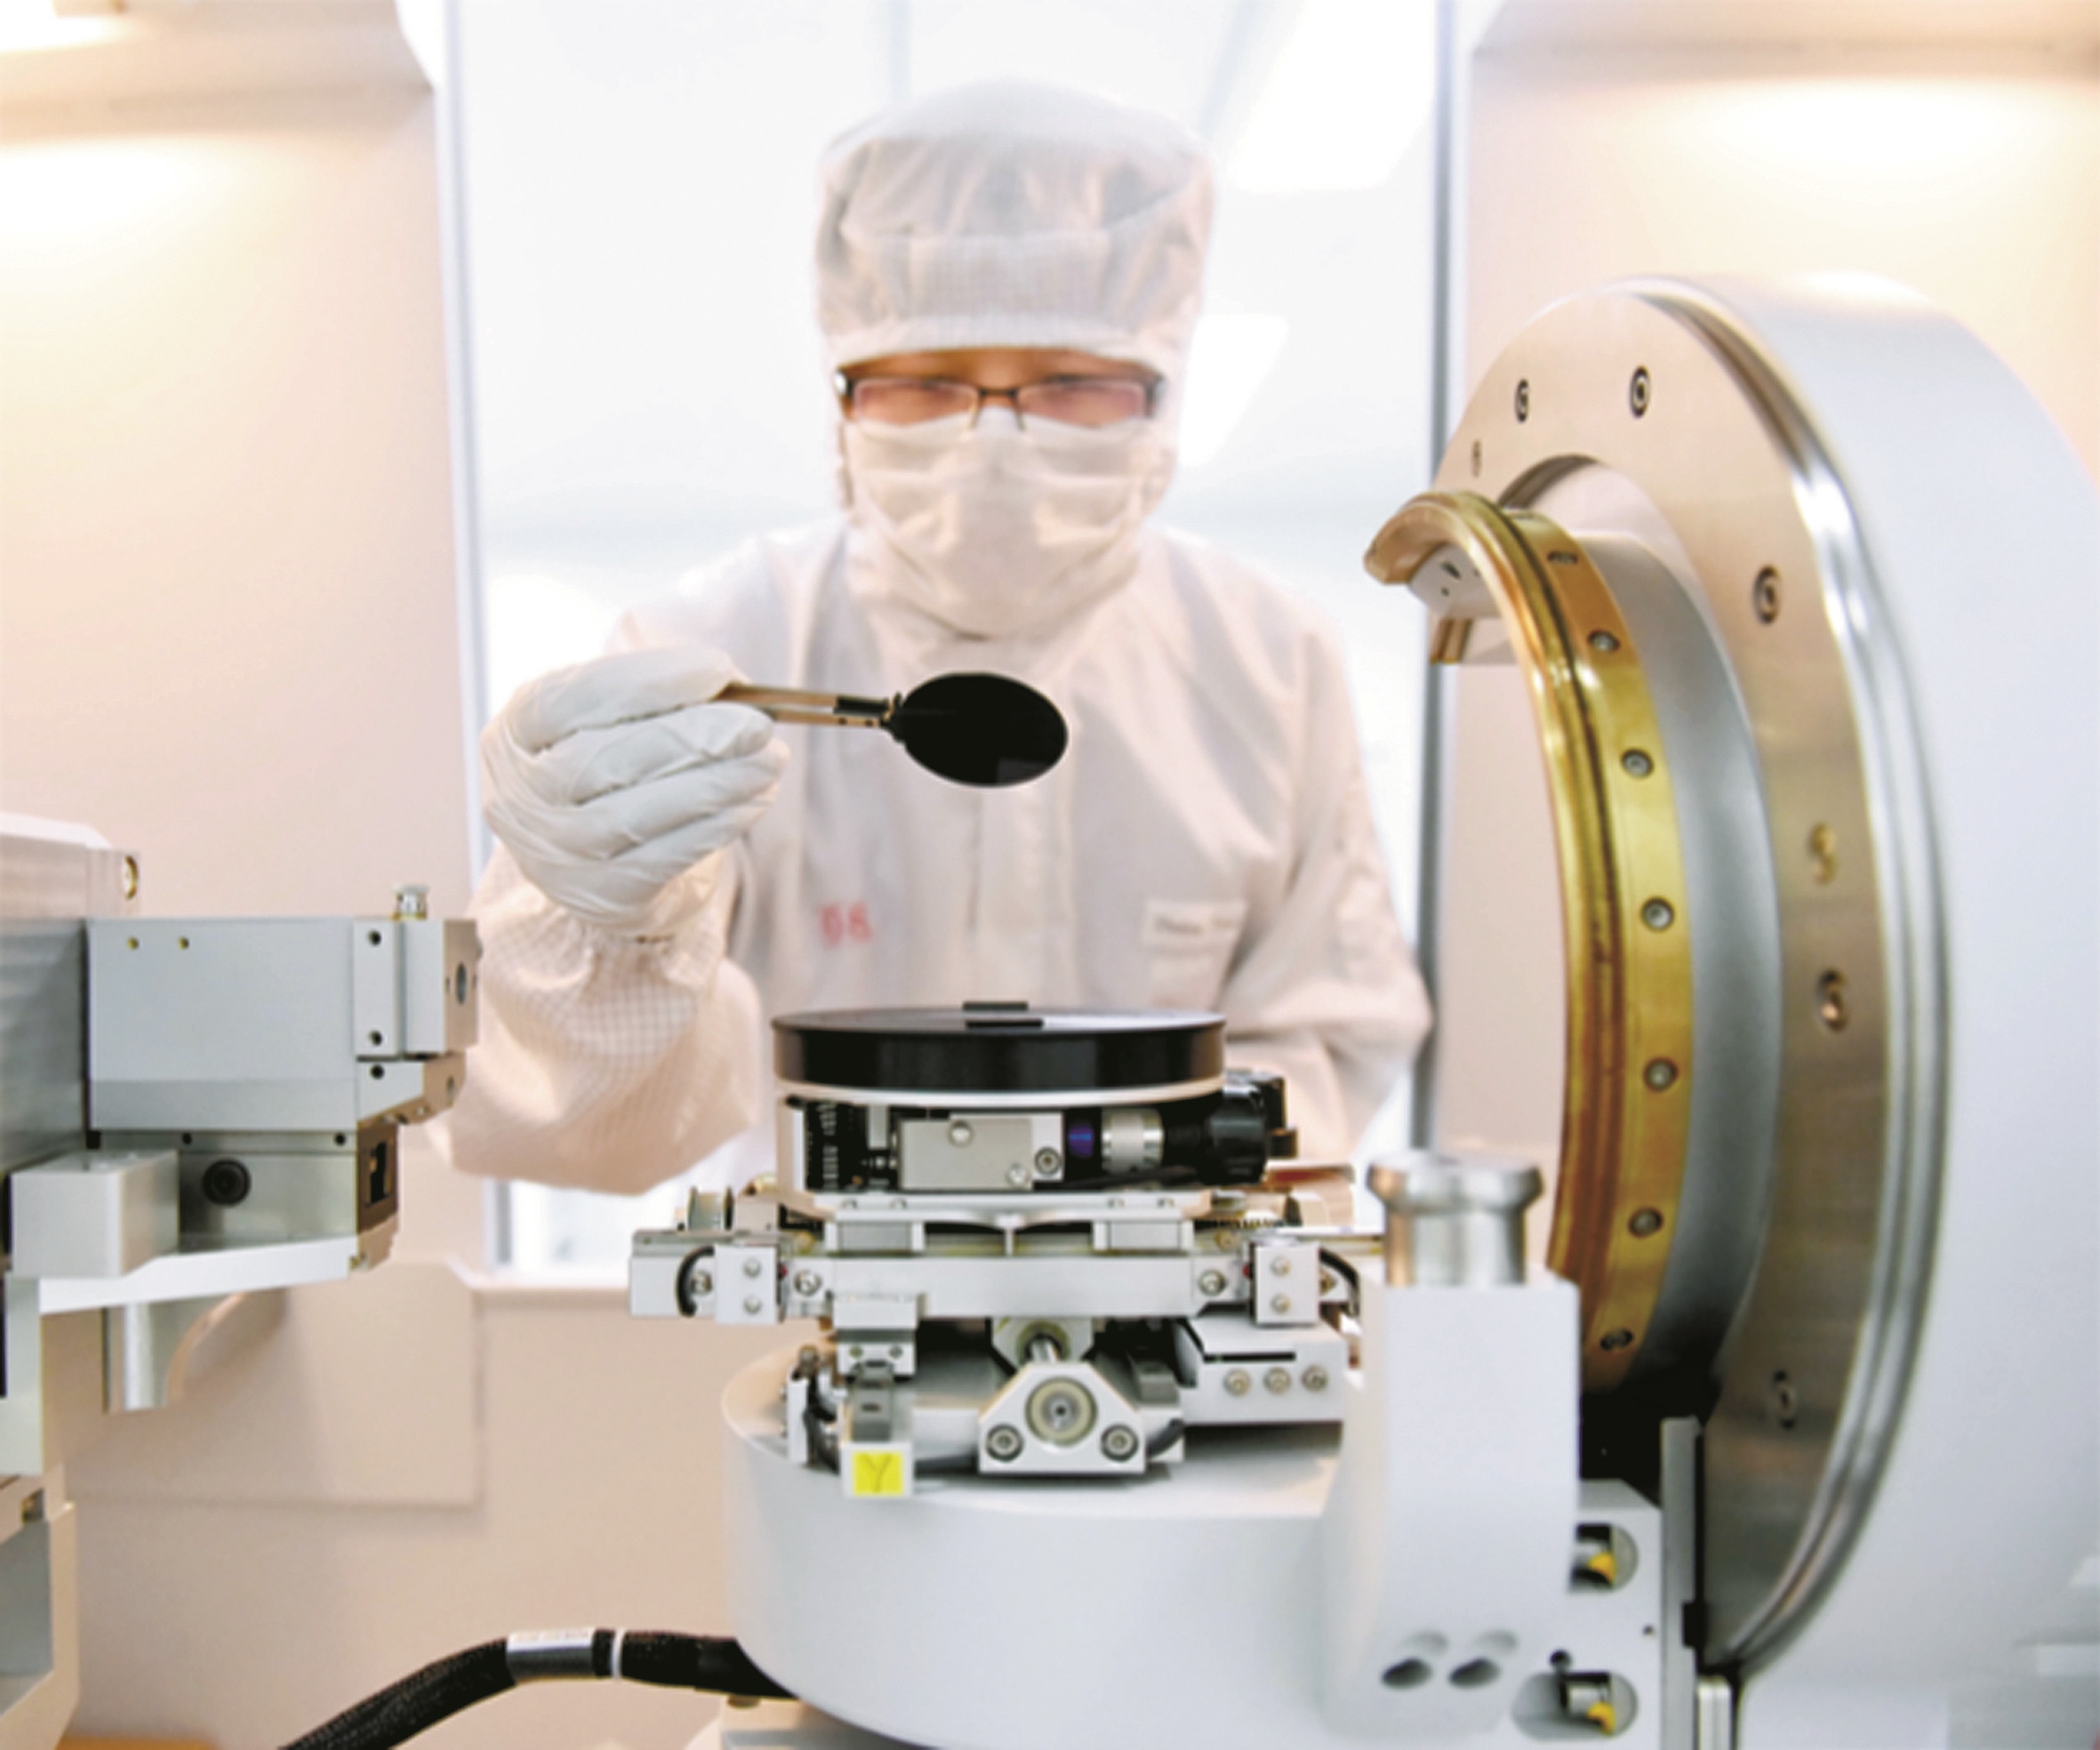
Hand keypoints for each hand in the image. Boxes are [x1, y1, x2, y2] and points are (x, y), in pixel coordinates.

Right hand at [482, 647, 788, 935]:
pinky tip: (754, 800)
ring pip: (636, 814)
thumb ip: (662, 695)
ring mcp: (555, 853)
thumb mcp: (616, 721)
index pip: (574, 698)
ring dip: (717, 784)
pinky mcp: (601, 895)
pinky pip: (663, 859)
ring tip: (770, 761)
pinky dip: (716, 826)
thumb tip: (739, 689)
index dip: (648, 681)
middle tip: (760, 725)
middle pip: (606, 759)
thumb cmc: (612, 768)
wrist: (595, 859)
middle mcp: (521, 795)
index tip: (718, 668)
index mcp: (516, 731)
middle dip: (694, 737)